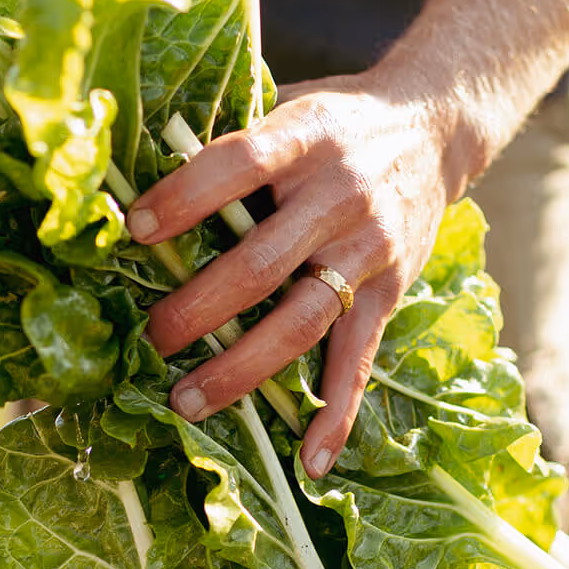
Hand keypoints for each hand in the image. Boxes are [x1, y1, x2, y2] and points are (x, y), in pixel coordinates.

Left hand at [126, 69, 459, 477]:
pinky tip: (309, 461)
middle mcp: (340, 195)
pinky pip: (359, 361)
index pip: (239, 164)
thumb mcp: (288, 107)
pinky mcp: (389, 293)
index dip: (185, 197)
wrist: (433, 129)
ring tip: (186, 401)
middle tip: (148, 339)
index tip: (134, 228)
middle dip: (197, 308)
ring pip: (300, 321)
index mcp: (305, 138)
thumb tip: (137, 176)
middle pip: (262, 263)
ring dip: (241, 368)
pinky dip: (337, 415)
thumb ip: (231, 139)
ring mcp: (369, 250)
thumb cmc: (335, 123)